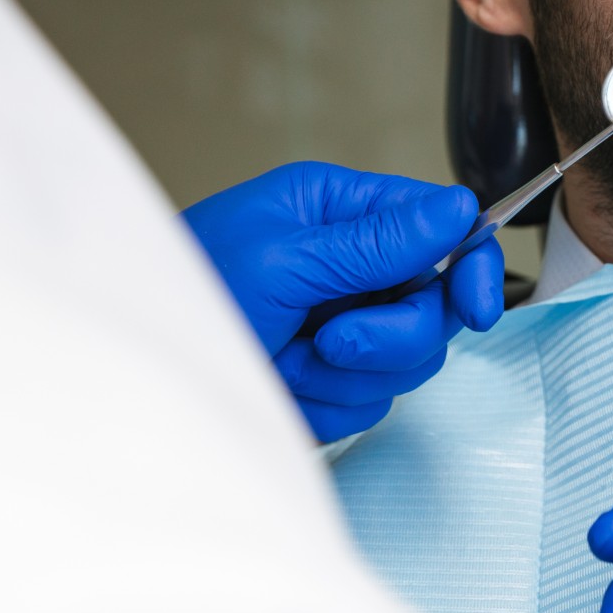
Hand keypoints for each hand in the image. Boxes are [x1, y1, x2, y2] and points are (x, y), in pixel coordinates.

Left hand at [181, 161, 501, 441]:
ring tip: (288, 359)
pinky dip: (324, 403)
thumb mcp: (284, 259)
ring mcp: (343, 324)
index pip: (442, 228)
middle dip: (389, 333)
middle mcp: (350, 264)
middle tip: (332, 340)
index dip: (471, 267)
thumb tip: (457, 209)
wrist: (134, 376)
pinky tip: (280, 385)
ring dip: (347, 373)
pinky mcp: (330, 380)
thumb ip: (378, 241)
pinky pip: (369, 403)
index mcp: (339, 210)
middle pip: (435, 305)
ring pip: (408, 362)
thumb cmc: (184, 291)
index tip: (478, 308)